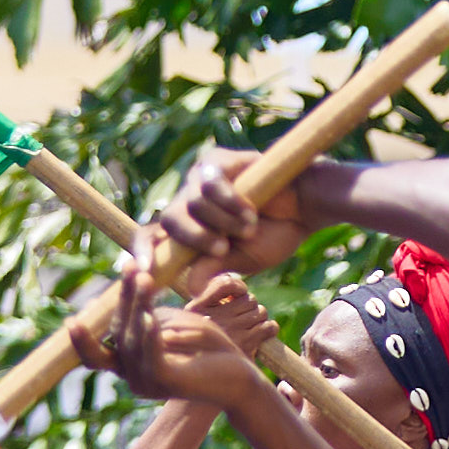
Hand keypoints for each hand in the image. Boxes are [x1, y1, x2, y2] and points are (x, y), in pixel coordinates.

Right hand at [85, 295, 270, 408]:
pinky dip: (149, 335)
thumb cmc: (209, 349)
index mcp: (132, 366)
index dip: (83, 341)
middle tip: (130, 267)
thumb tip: (136, 292)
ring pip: (133, 341)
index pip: (99, 354)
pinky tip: (149, 316)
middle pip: (118, 335)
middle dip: (124, 299)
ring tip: (143, 278)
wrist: (240, 378)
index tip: (70, 323)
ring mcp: (149, 384)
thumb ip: (151, 314)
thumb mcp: (176, 325)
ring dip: (137, 306)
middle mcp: (134, 379)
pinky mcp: (168, 383)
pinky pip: (152, 356)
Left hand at [149, 153, 312, 276]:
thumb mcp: (241, 259)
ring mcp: (200, 179)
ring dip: (223, 221)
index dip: (142, 253)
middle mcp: (188, 203)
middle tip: (222, 248)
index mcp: (188, 230)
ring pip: (191, 202)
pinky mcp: (217, 161)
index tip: (145, 272)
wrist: (307, 208)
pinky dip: (229, 201)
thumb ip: (213, 267)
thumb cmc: (274, 234)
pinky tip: (250, 210)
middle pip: (169, 219)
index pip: (150, 237)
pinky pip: (210, 181)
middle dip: (194, 238)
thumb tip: (189, 288)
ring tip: (250, 227)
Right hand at [193, 277, 283, 358]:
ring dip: (259, 319)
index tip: (235, 296)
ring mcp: (231, 330)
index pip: (227, 284)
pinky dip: (270, 329)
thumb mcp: (193, 320)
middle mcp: (214, 317)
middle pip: (249, 299)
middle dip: (249, 307)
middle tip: (243, 319)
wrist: (200, 376)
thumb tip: (233, 280)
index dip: (237, 287)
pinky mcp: (246, 344)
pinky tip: (263, 334)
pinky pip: (268, 327)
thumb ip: (209, 297)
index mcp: (198, 308)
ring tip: (250, 329)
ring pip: (260, 311)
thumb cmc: (199, 347)